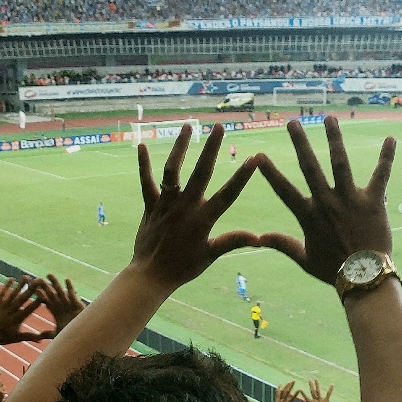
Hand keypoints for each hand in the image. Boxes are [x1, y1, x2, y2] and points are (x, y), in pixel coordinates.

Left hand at [0, 276, 44, 347]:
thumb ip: (30, 336)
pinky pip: (2, 293)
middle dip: (31, 289)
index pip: (30, 308)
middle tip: (39, 280)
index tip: (45, 294)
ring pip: (13, 293)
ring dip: (20, 285)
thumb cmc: (2, 338)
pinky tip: (12, 278)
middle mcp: (12, 311)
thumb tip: (41, 339)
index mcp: (18, 319)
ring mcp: (3, 306)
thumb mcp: (17, 338)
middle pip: (23, 298)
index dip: (37, 301)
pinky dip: (7, 286)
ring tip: (26, 276)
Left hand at [34, 274, 83, 337]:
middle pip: (51, 294)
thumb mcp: (58, 334)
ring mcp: (69, 304)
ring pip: (60, 292)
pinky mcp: (77, 305)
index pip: (47, 302)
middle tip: (38, 278)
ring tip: (48, 275)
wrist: (84, 335)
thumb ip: (48, 334)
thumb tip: (38, 336)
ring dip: (55, 283)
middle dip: (45, 287)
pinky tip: (66, 280)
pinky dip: (70, 288)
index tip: (34, 289)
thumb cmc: (73, 334)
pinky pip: (73, 295)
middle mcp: (62, 306)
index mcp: (56, 312)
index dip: (41, 296)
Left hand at [133, 124, 259, 288]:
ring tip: (187, 126)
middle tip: (218, 126)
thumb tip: (259, 238)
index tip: (255, 158)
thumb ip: (233, 241)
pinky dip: (144, 165)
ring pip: (172, 171)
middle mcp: (185, 207)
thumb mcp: (211, 255)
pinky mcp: (150, 206)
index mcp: (203, 219)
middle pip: (200, 172)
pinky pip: (146, 182)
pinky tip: (142, 146)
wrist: (151, 275)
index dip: (242, 176)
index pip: (228, 194)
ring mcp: (166, 205)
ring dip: (179, 147)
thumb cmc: (183, 267)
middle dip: (210, 148)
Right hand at [256, 117, 395, 283]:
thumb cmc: (333, 270)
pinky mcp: (374, 201)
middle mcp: (327, 202)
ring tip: (329, 118)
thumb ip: (283, 244)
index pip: (284, 190)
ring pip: (340, 162)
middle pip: (310, 166)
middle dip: (299, 142)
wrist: (365, 277)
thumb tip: (258, 239)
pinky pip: (381, 175)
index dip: (270, 172)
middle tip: (292, 122)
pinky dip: (386, 157)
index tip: (258, 155)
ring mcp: (351, 199)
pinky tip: (390, 139)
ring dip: (334, 138)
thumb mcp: (304, 259)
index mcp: (308, 215)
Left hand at [272, 380, 308, 401]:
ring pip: (283, 391)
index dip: (296, 393)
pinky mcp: (277, 400)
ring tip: (290, 381)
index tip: (299, 389)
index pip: (292, 398)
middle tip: (294, 381)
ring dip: (286, 386)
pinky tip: (281, 384)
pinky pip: (277, 393)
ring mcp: (279, 400)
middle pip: (287, 392)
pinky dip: (279, 388)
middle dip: (291, 386)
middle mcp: (283, 401)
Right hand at [305, 376, 334, 401]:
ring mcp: (320, 401)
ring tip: (316, 379)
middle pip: (312, 391)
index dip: (303, 394)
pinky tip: (332, 384)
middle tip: (309, 379)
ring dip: (317, 384)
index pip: (306, 398)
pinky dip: (330, 389)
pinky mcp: (326, 401)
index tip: (300, 389)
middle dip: (310, 385)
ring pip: (318, 390)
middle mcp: (315, 401)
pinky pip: (328, 394)